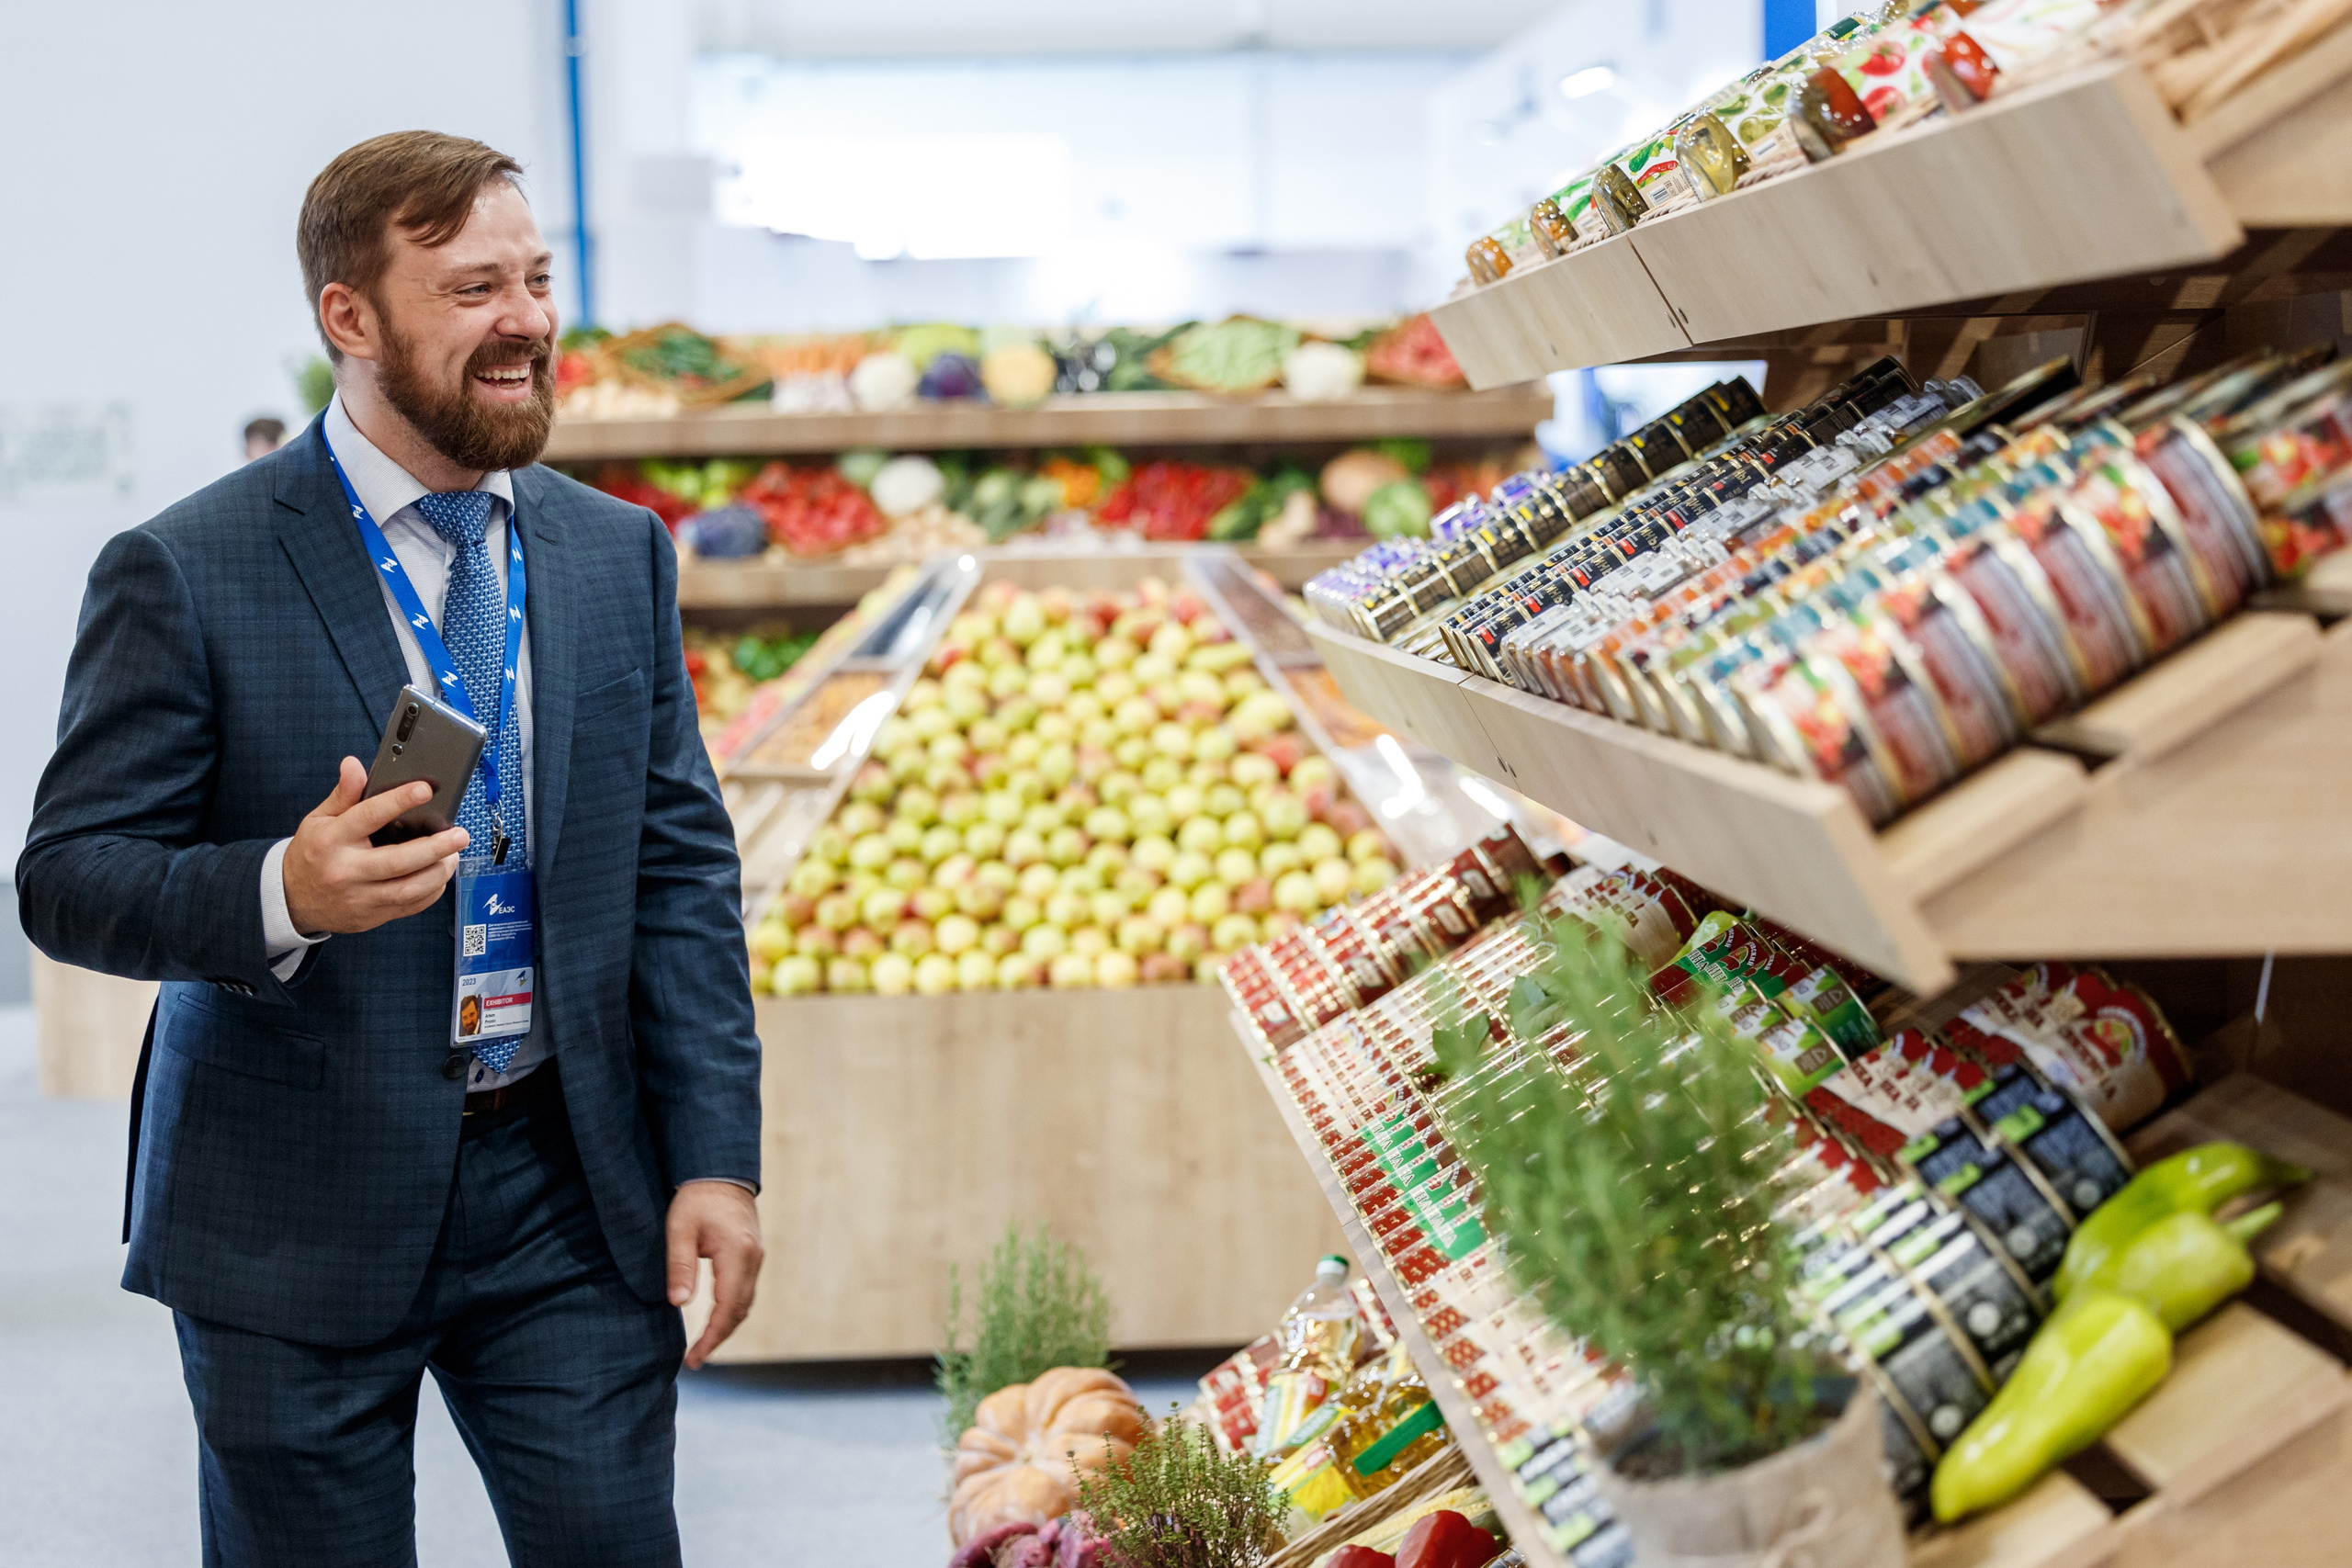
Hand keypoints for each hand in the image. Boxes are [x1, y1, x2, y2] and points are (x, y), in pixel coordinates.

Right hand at [283, 757, 470, 934]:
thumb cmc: (313, 853)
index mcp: (331, 840)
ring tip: (454, 855)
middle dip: (435, 848)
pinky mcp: (372, 916)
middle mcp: (347, 871)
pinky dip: (431, 891)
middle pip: (398, 861)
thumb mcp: (319, 819)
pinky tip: (440, 875)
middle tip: (460, 834)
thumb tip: (354, 764)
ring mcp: (360, 897)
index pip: (368, 816)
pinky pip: (410, 906)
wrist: (293, 900)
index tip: (425, 789)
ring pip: (409, 889)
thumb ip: (343, 794)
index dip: (398, 801)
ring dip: (439, 872)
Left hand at [669, 1180, 764, 1368]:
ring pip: (745, 1304)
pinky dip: (732, 1311)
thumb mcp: (679, 1229)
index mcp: (737, 1254)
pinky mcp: (752, 1256)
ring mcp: (756, 1258)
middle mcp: (753, 1259)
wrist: (721, 1172)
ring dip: (726, 1327)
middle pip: (740, 1311)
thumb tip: (679, 1304)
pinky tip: (716, 1320)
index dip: (711, 1337)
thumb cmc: (696, 1199)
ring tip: (703, 1346)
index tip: (693, 1358)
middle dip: (718, 1338)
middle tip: (694, 1360)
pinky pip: (745, 1292)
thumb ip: (680, 1266)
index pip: (727, 1307)